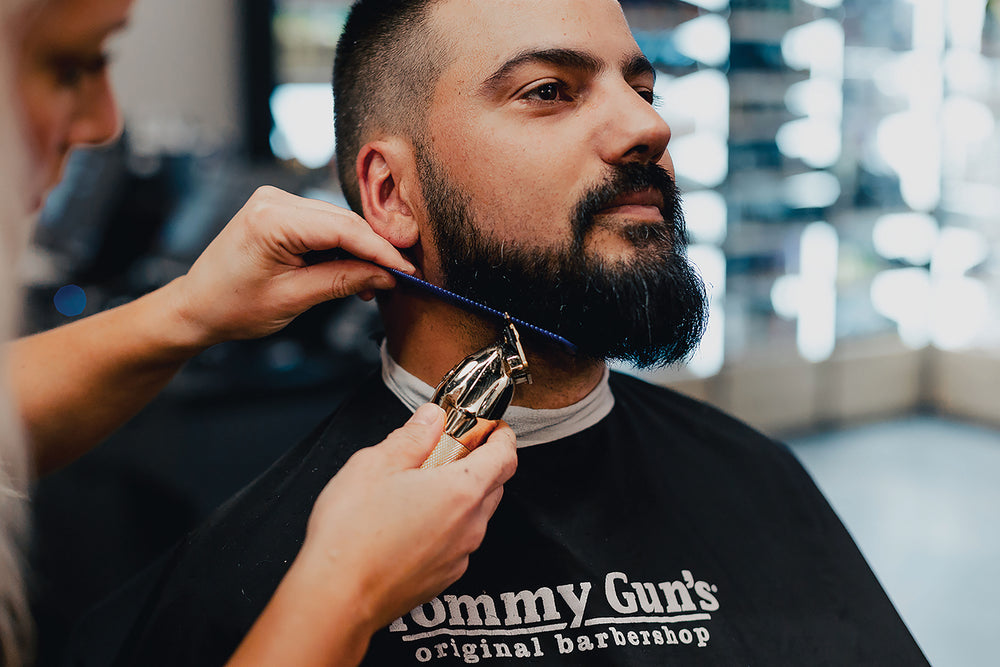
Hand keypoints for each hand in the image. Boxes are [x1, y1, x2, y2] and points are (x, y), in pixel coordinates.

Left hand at [166, 185, 413, 346]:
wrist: (197, 306)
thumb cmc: (232, 306)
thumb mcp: (294, 299)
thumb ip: (343, 281)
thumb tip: (385, 274)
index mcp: (271, 219)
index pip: (343, 229)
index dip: (381, 251)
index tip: (407, 270)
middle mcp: (273, 200)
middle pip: (343, 221)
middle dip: (374, 250)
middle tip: (400, 278)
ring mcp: (275, 202)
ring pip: (336, 222)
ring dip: (359, 250)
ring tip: (375, 283)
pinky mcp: (278, 210)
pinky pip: (322, 225)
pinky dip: (341, 247)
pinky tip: (352, 271)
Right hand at [295, 404, 517, 633]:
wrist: (336, 599)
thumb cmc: (352, 533)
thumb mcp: (376, 464)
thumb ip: (412, 436)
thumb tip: (432, 418)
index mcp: (461, 491)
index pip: (506, 457)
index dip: (502, 437)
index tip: (491, 427)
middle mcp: (470, 526)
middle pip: (494, 485)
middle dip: (480, 463)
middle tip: (449, 450)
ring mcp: (459, 556)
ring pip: (475, 516)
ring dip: (461, 496)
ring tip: (422, 486)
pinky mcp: (443, 578)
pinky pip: (457, 543)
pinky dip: (446, 526)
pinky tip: (412, 521)